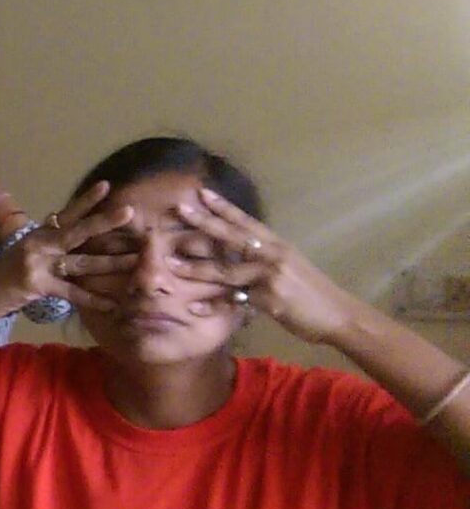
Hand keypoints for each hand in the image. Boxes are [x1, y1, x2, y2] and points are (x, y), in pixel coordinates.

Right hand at [0, 182, 135, 318]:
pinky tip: (111, 304)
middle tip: (130, 211)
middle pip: (77, 231)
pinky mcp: (36, 283)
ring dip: (110, 262)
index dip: (86, 200)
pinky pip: (71, 292)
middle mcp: (40, 244)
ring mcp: (38, 263)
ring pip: (80, 262)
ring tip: (134, 260)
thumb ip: (47, 242)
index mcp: (40, 235)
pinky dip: (92, 300)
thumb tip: (65, 229)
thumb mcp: (24, 252)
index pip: (67, 214)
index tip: (107, 185)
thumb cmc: (3, 274)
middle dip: (105, 222)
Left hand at [172, 188, 356, 342]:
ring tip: (170, 264)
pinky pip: (234, 301)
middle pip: (234, 237)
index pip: (247, 221)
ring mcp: (272, 276)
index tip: (202, 193)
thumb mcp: (290, 267)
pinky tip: (193, 307)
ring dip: (196, 268)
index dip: (224, 207)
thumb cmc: (312, 293)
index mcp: (278, 245)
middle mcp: (274, 255)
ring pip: (227, 270)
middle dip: (205, 223)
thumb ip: (265, 258)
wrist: (338, 316)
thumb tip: (242, 250)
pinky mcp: (270, 299)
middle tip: (180, 209)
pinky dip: (213, 305)